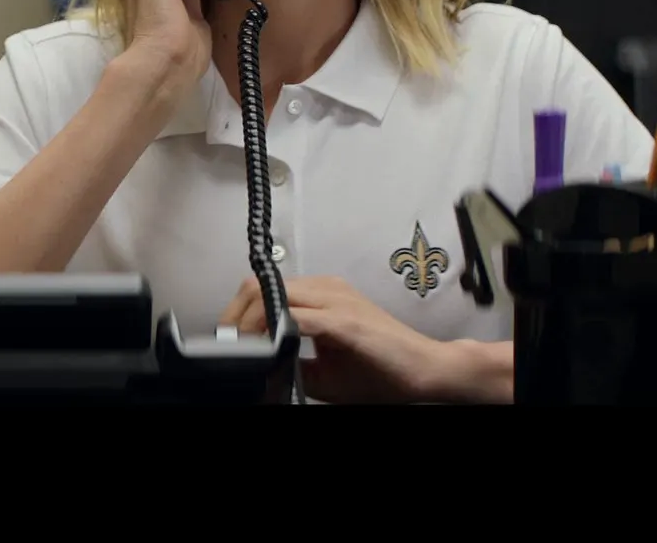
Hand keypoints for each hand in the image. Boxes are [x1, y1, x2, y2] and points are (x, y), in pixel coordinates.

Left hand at [221, 275, 455, 402]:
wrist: (427, 370)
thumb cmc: (384, 368)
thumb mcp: (325, 371)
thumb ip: (293, 363)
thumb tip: (261, 370)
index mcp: (321, 295)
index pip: (265, 288)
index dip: (238, 312)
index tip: (229, 340)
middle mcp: (327, 289)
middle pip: (261, 285)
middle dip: (236, 315)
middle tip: (228, 344)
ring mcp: (337, 301)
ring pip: (275, 296)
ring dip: (251, 322)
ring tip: (244, 348)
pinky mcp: (346, 321)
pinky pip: (300, 317)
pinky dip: (277, 331)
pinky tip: (270, 348)